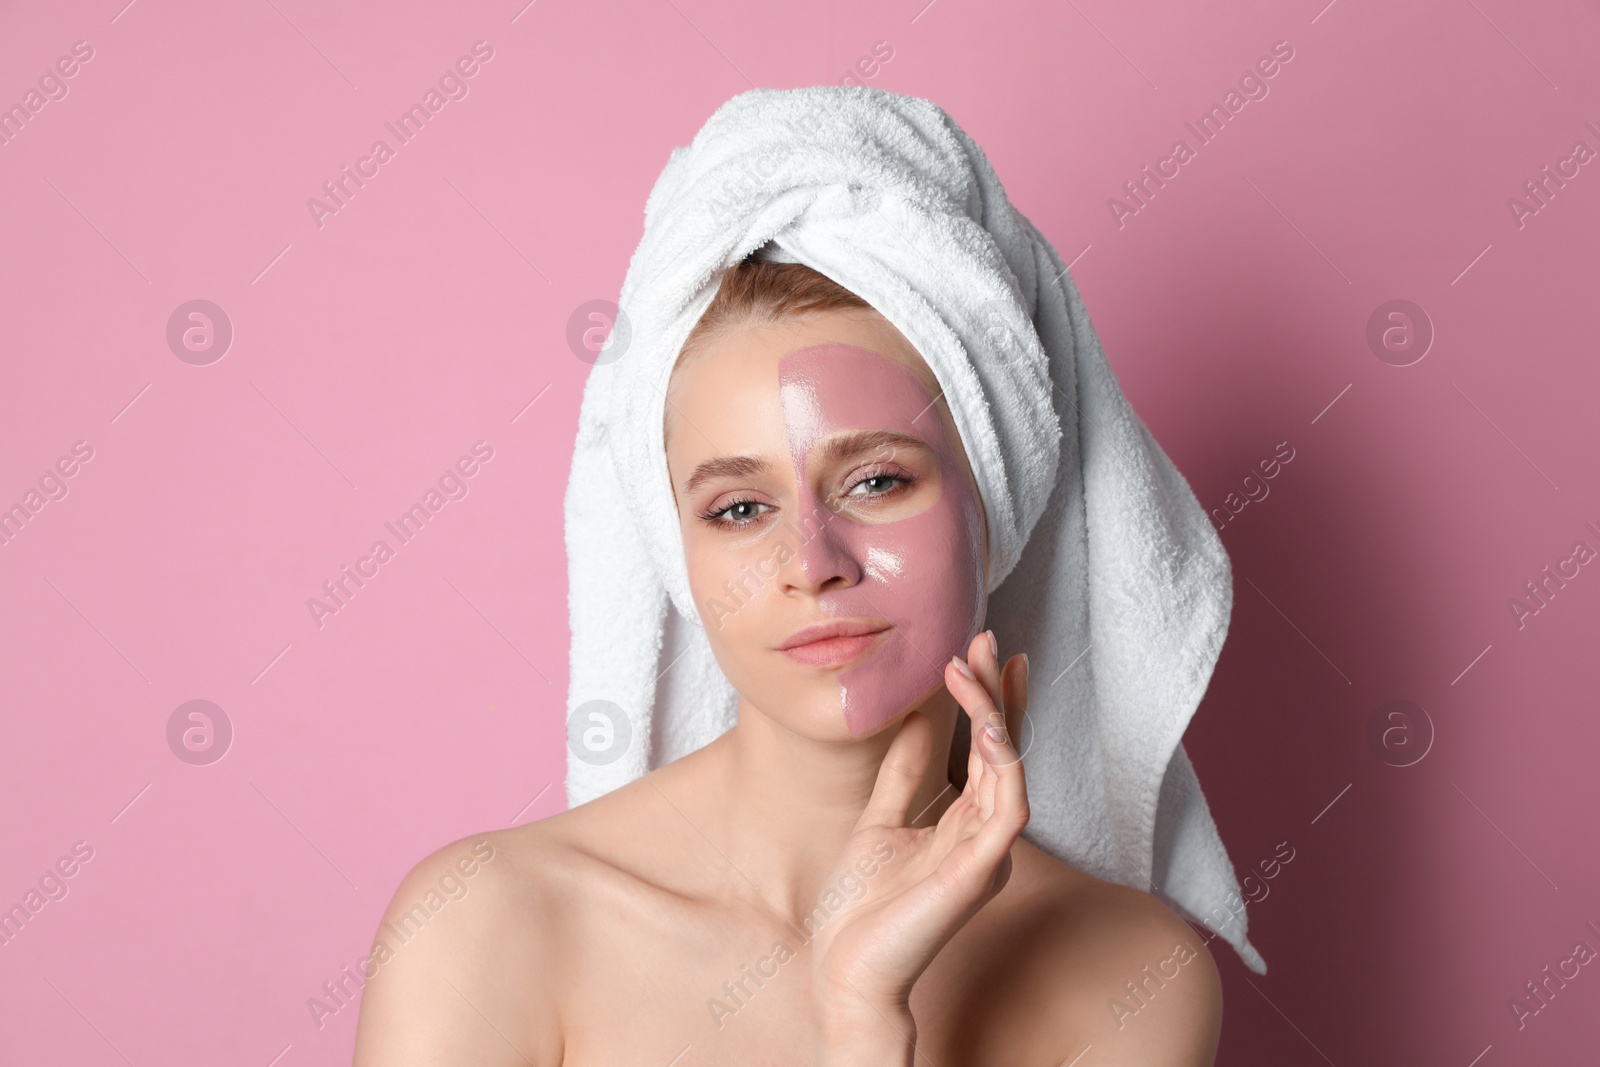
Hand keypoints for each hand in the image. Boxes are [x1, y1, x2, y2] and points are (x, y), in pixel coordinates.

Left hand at [808, 629, 1029, 1045]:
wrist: (846, 969)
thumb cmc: (862, 908)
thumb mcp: (879, 819)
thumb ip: (905, 772)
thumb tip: (918, 715)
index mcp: (965, 826)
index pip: (989, 751)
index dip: (993, 700)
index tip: (982, 652)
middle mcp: (985, 835)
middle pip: (1005, 750)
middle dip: (997, 691)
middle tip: (985, 639)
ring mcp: (987, 853)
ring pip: (1010, 768)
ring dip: (996, 713)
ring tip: (973, 667)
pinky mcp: (981, 871)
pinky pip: (1009, 808)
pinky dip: (1005, 764)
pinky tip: (989, 727)